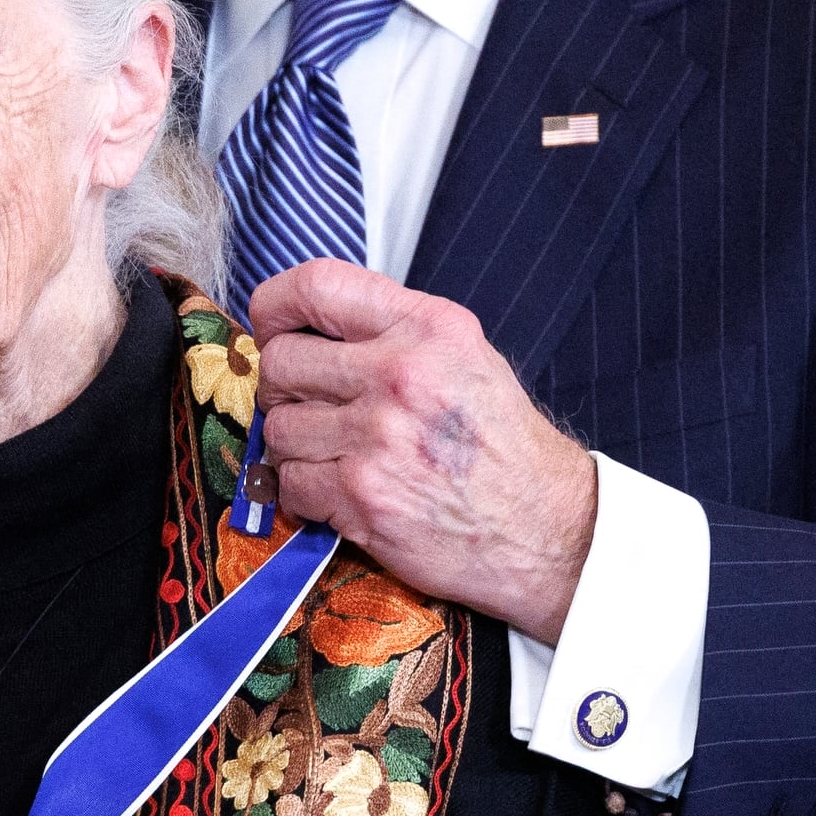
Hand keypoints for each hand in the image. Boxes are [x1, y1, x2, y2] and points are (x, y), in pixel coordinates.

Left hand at [246, 262, 598, 639]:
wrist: (544, 529)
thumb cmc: (502, 447)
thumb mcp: (466, 357)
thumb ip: (394, 331)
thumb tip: (308, 327)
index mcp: (427, 327)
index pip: (317, 286)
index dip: (274, 306)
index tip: (271, 328)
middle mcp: (401, 373)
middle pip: (282, 361)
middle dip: (284, 390)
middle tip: (312, 409)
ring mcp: (378, 436)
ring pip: (279, 427)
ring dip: (297, 447)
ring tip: (338, 457)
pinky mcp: (362, 495)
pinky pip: (291, 482)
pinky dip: (307, 493)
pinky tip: (345, 492)